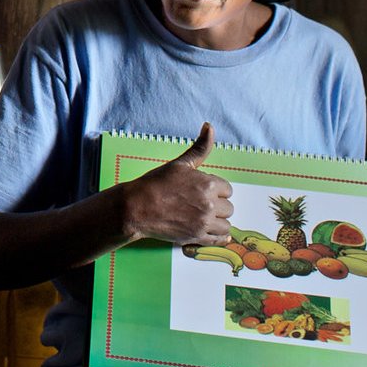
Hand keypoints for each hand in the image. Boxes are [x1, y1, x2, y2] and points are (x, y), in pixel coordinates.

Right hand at [121, 122, 232, 245]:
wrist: (137, 207)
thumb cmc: (156, 184)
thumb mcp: (179, 163)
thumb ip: (199, 148)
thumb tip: (209, 127)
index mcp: (208, 184)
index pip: (227, 189)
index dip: (216, 190)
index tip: (204, 192)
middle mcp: (209, 204)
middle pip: (229, 208)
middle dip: (218, 206)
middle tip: (201, 205)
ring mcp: (204, 222)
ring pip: (226, 225)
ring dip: (218, 222)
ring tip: (204, 217)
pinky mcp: (197, 237)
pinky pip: (220, 239)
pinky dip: (218, 237)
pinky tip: (211, 231)